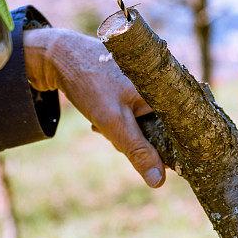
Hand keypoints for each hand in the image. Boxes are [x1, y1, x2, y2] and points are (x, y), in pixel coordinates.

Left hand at [23, 28, 165, 188]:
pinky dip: (116, 120)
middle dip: (134, 139)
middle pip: (159, 129)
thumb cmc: (89, 82)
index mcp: (166, 89)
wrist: (58, 55)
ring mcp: (147, 85)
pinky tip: (98, 116)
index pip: (179, 131)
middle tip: (110, 131)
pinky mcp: (133, 86)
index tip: (145, 160)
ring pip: (142, 124)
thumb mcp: (113, 122)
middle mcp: (162, 84)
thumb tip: (159, 182)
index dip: (163, 150)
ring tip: (100, 121)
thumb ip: (138, 151)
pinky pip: (132, 114)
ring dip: (121, 130)